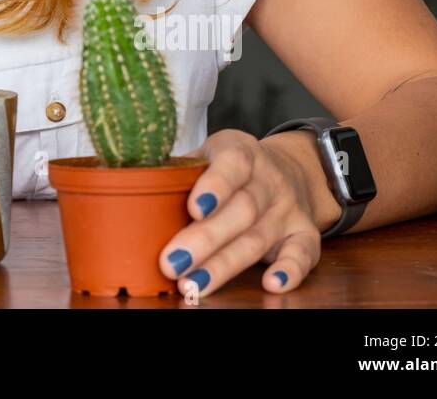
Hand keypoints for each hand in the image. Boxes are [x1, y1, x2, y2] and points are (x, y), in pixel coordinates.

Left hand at [158, 129, 324, 298]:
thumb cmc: (229, 169)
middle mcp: (268, 179)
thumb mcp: (207, 156)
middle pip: (240, 210)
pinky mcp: (304, 233)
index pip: (232, 164)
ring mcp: (288, 208)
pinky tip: (271, 285)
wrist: (288, 170)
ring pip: (257, 238)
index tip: (193, 209)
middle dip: (205, 239)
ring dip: (225, 265)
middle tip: (172, 263)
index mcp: (241, 151)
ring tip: (194, 284)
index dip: (215, 185)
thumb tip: (131, 187)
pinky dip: (290, 270)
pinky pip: (303, 253)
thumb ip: (180, 171)